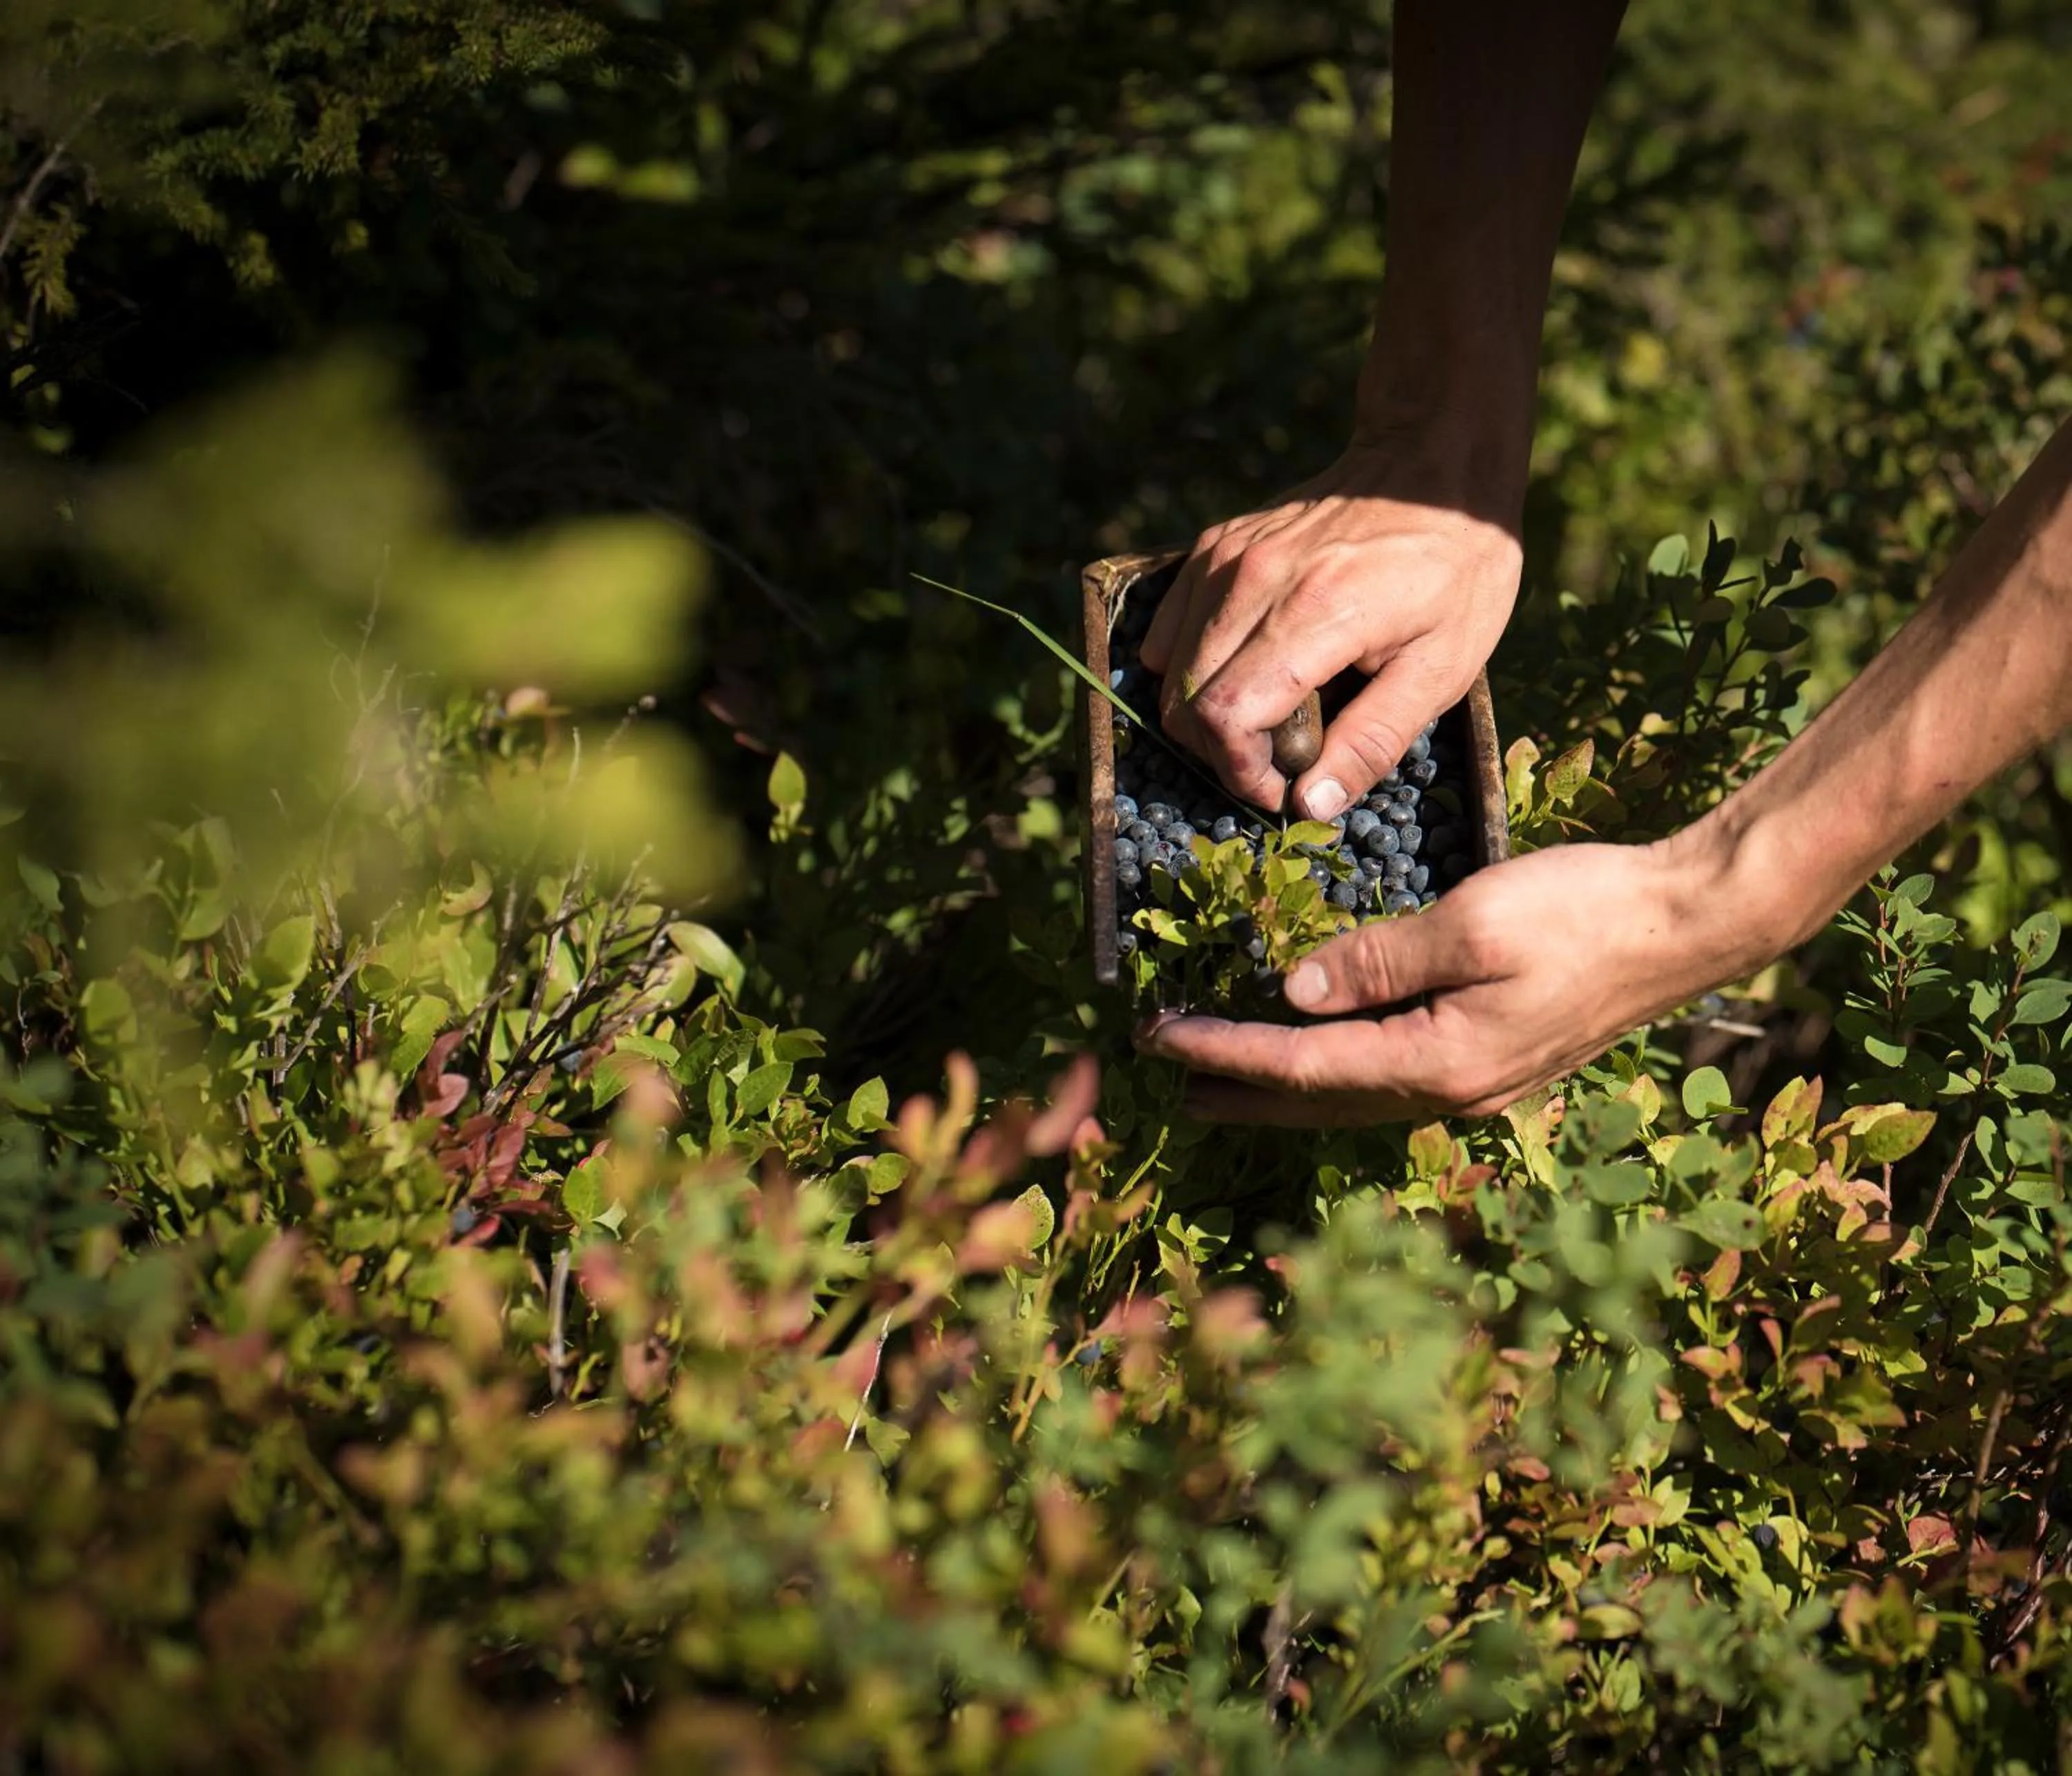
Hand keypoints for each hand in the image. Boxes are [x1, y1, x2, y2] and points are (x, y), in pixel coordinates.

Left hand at [1133, 836, 1771, 1123]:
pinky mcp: (1498, 1059)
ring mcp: (1479, 1082)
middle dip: (1241, 1088)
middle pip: (1321, 1101)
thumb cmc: (1587, 913)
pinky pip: (1393, 1077)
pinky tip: (1323, 1052)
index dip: (1225, 1050)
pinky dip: (1338, 1069)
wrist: (1690, 924)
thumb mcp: (1473, 922)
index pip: (1302, 1065)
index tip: (1159, 1035)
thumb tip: (1295, 992)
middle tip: (1170, 1080)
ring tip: (1225, 1079)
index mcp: (1438, 1062)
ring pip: (1357, 1095)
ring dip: (1286, 1085)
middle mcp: (1453, 1090)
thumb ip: (1378, 960)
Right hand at [1139, 442, 1521, 818]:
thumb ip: (1372, 740)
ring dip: (1203, 710)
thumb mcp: (1442, 668)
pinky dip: (1189, 662)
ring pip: (1168, 664)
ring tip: (1263, 719)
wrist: (1437, 467)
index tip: (1280, 787)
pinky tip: (1241, 670)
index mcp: (1314, 615)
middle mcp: (1255, 580)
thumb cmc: (1456, 572)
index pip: (1226, 715)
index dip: (1241, 770)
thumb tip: (1309, 804)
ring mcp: (1227, 556)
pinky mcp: (1217, 542)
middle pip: (1185, 697)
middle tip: (1274, 761)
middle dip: (1220, 750)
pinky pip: (1171, 623)